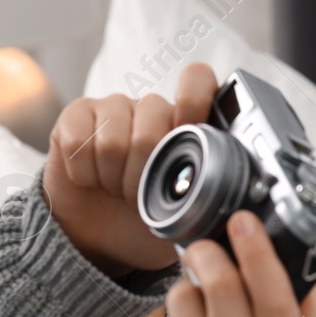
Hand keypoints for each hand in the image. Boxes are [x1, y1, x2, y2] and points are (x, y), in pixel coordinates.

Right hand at [43, 63, 219, 275]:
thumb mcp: (190, 220)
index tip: (188, 136)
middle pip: (152, 124)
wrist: (100, 236)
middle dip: (145, 173)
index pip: (197, 79)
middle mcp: (151, 109)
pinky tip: (90, 179)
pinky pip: (78, 141)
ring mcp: (112, 108)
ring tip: (117, 188)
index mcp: (187, 125)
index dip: (193, 101)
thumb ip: (214, 203)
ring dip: (113, 178)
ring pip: (114, 139)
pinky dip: (84, 173)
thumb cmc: (149, 223)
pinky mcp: (75, 116)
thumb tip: (239, 204)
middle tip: (141, 194)